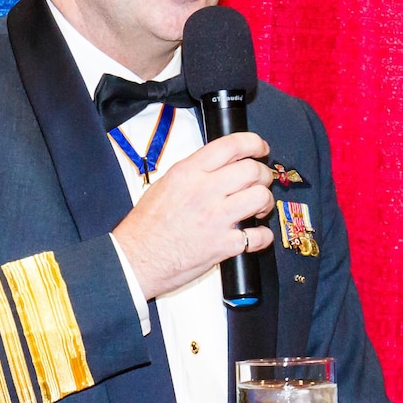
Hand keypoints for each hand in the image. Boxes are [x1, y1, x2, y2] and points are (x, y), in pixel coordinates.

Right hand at [111, 131, 275, 299]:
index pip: (230, 146)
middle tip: (261, 181)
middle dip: (263, 174)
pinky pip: (258, 236)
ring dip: (266, 201)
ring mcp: (216, 218)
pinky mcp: (223, 245)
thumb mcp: (165, 184)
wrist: (136, 259)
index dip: (253, 143)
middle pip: (252, 170)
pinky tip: (255, 235)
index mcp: (188, 173)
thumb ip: (193, 173)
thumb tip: (218, 167)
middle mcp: (204, 191)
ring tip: (259, 208)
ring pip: (260, 197)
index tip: (261, 148)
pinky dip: (263, 236)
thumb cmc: (146, 226)